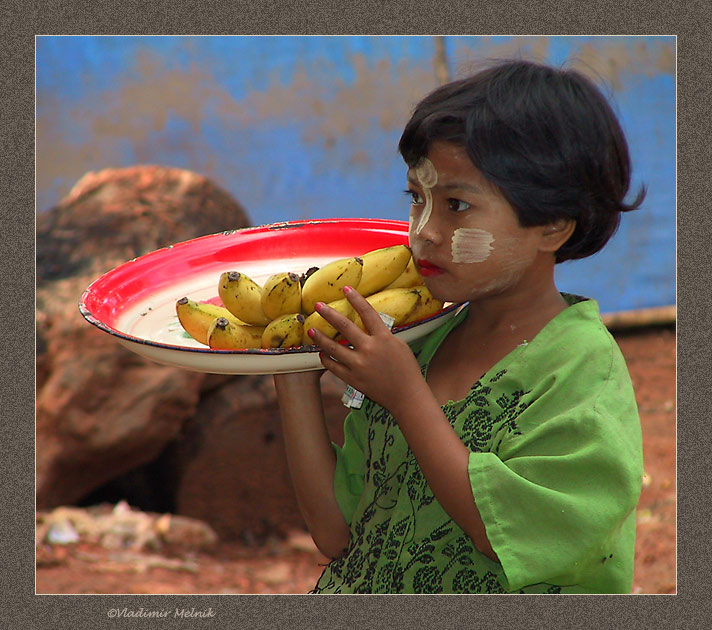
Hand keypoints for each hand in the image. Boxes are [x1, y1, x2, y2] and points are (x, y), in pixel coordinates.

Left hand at [308, 286, 424, 411]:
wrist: (407, 396)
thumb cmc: (407, 370)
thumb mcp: (399, 345)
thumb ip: (382, 335)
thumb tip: (367, 326)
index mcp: (384, 338)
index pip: (367, 313)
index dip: (356, 299)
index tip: (346, 289)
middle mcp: (369, 350)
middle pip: (345, 327)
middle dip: (329, 314)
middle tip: (318, 305)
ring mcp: (359, 365)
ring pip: (334, 348)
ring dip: (321, 338)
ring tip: (312, 330)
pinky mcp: (353, 379)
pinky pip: (333, 367)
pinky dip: (326, 359)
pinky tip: (321, 353)